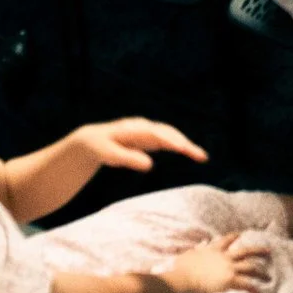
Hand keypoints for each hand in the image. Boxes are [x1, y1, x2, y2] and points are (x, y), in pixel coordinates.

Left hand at [73, 118, 207, 173]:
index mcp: (133, 129)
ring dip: (185, 144)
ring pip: (170, 135)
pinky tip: (189, 152)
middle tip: (200, 156)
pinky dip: (179, 145)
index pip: (156, 134)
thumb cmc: (99, 147)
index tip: (182, 149)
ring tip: (200, 156)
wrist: (92, 139)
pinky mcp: (149, 138)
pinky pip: (167, 140)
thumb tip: (150, 165)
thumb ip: (127, 158)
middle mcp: (144, 127)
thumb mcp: (108, 154)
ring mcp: (147, 131)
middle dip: (184, 143)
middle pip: (168, 133)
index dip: (170, 141)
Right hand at [162, 234, 274, 292]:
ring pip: (250, 267)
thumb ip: (190, 255)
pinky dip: (254, 290)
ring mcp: (229, 267)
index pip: (226, 240)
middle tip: (268, 251)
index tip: (240, 234)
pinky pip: (246, 285)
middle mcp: (225, 257)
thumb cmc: (183, 268)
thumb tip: (184, 255)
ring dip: (261, 273)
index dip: (234, 237)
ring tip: (268, 277)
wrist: (187, 276)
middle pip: (245, 251)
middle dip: (258, 250)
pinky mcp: (231, 280)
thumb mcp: (187, 256)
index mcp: (214, 250)